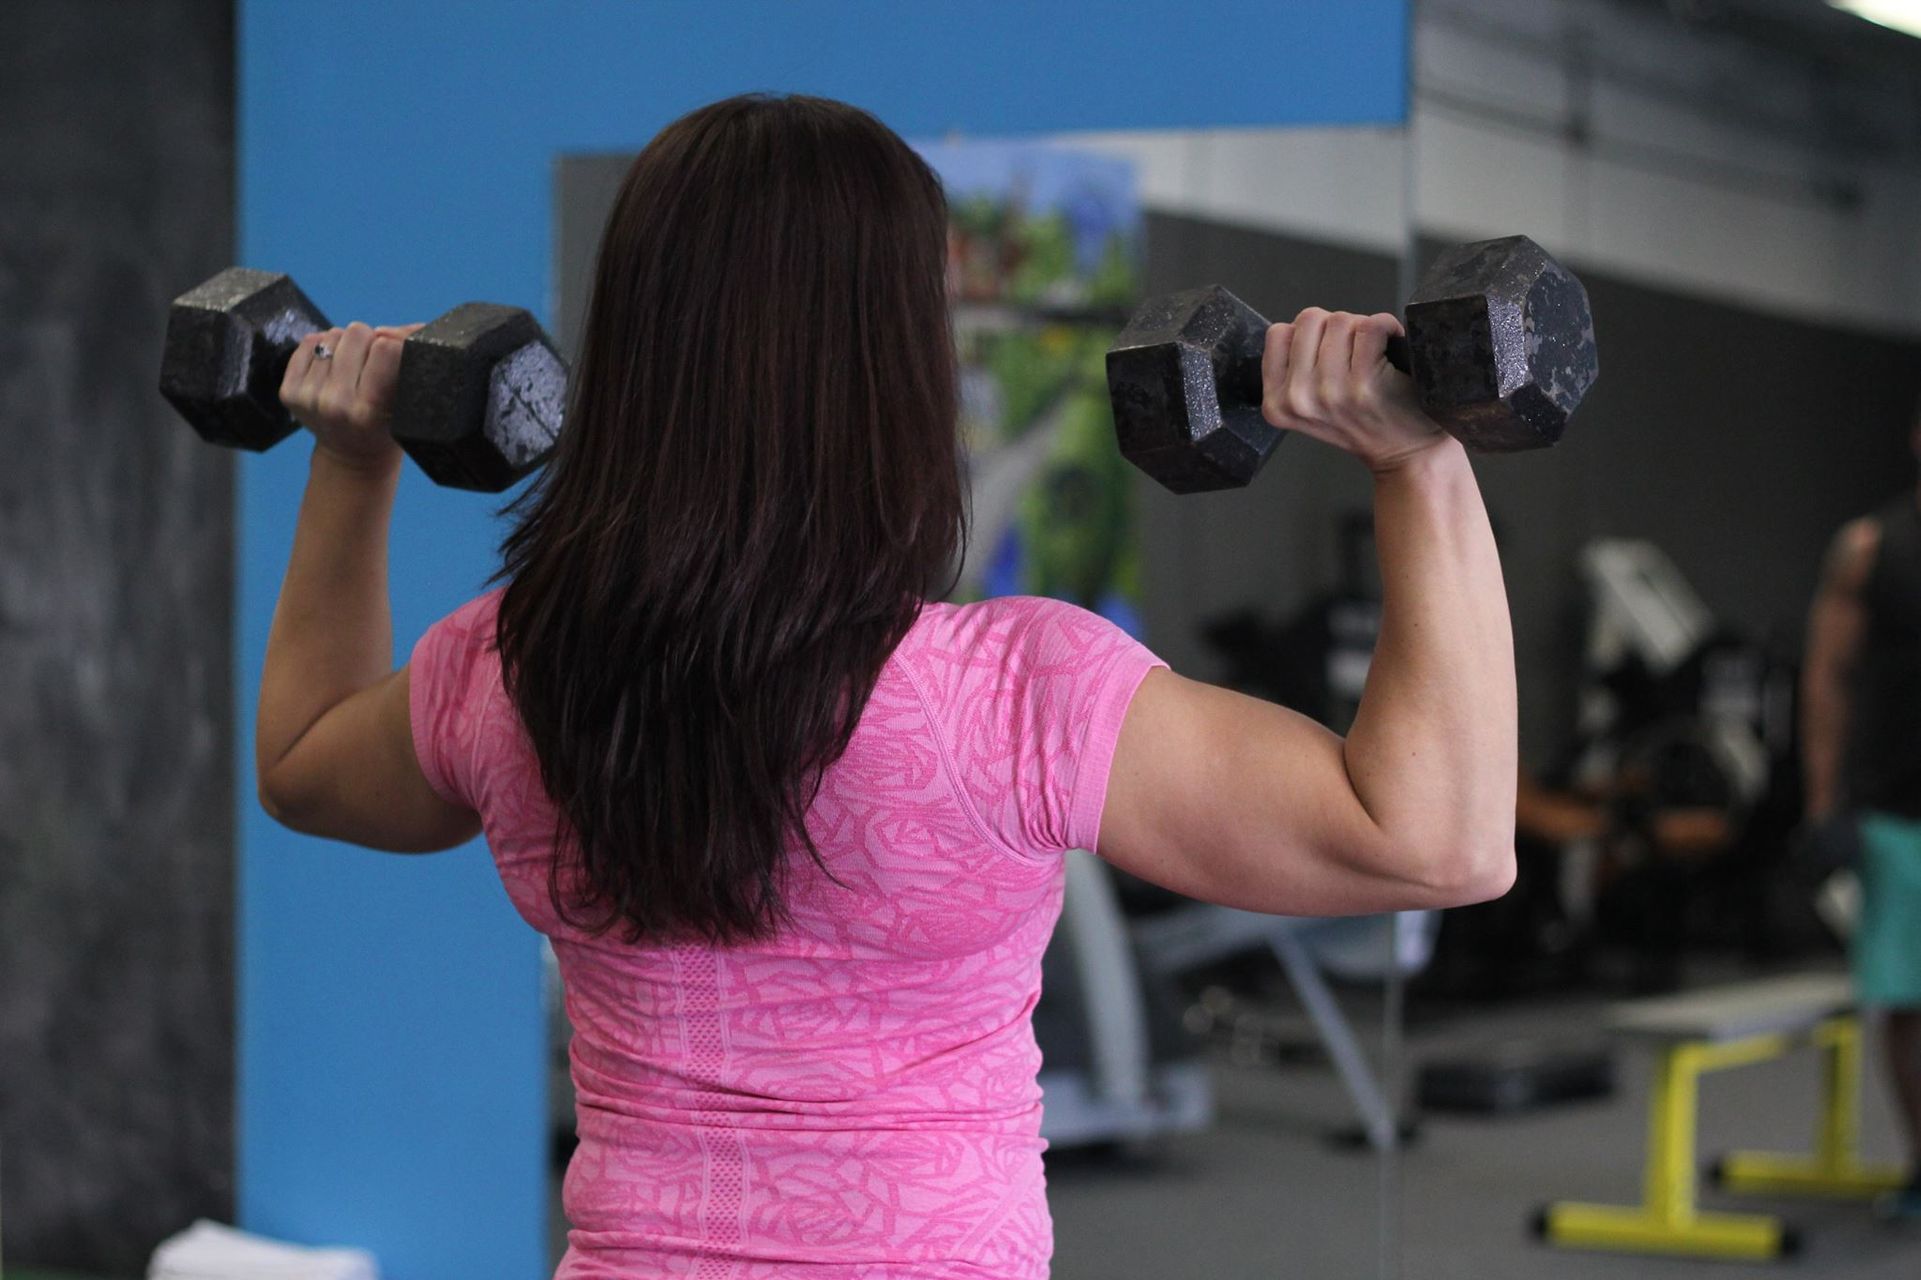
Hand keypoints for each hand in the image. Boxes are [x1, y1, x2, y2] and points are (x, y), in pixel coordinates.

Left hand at [279, 322, 422, 469]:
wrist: (352, 457)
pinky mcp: (289, 391)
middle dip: (369, 342)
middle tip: (372, 365)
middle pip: (357, 333)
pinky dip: (324, 349)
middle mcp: (335, 404)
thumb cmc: (389, 426)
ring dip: (346, 347)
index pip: (385, 348)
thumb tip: (387, 330)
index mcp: (370, 410)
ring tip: (354, 370)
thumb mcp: (409, 398)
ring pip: (332, 335)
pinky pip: (309, 342)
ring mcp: (309, 397)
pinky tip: (333, 370)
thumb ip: (407, 356)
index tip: (395, 358)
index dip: (394, 346)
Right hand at [1260, 309, 1444, 472]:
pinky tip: (1391, 345)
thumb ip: (1293, 372)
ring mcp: (1331, 390)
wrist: (1406, 453)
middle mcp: (1298, 398)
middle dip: (1334, 329)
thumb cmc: (1363, 425)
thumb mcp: (1308, 408)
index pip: (1279, 334)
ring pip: (1340, 320)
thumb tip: (1303, 326)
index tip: (1327, 352)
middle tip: (1353, 355)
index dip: (1308, 334)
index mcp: (1277, 403)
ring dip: (1361, 329)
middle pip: (1310, 320)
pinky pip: (1371, 326)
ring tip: (1372, 355)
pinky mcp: (1365, 382)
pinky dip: (1386, 327)